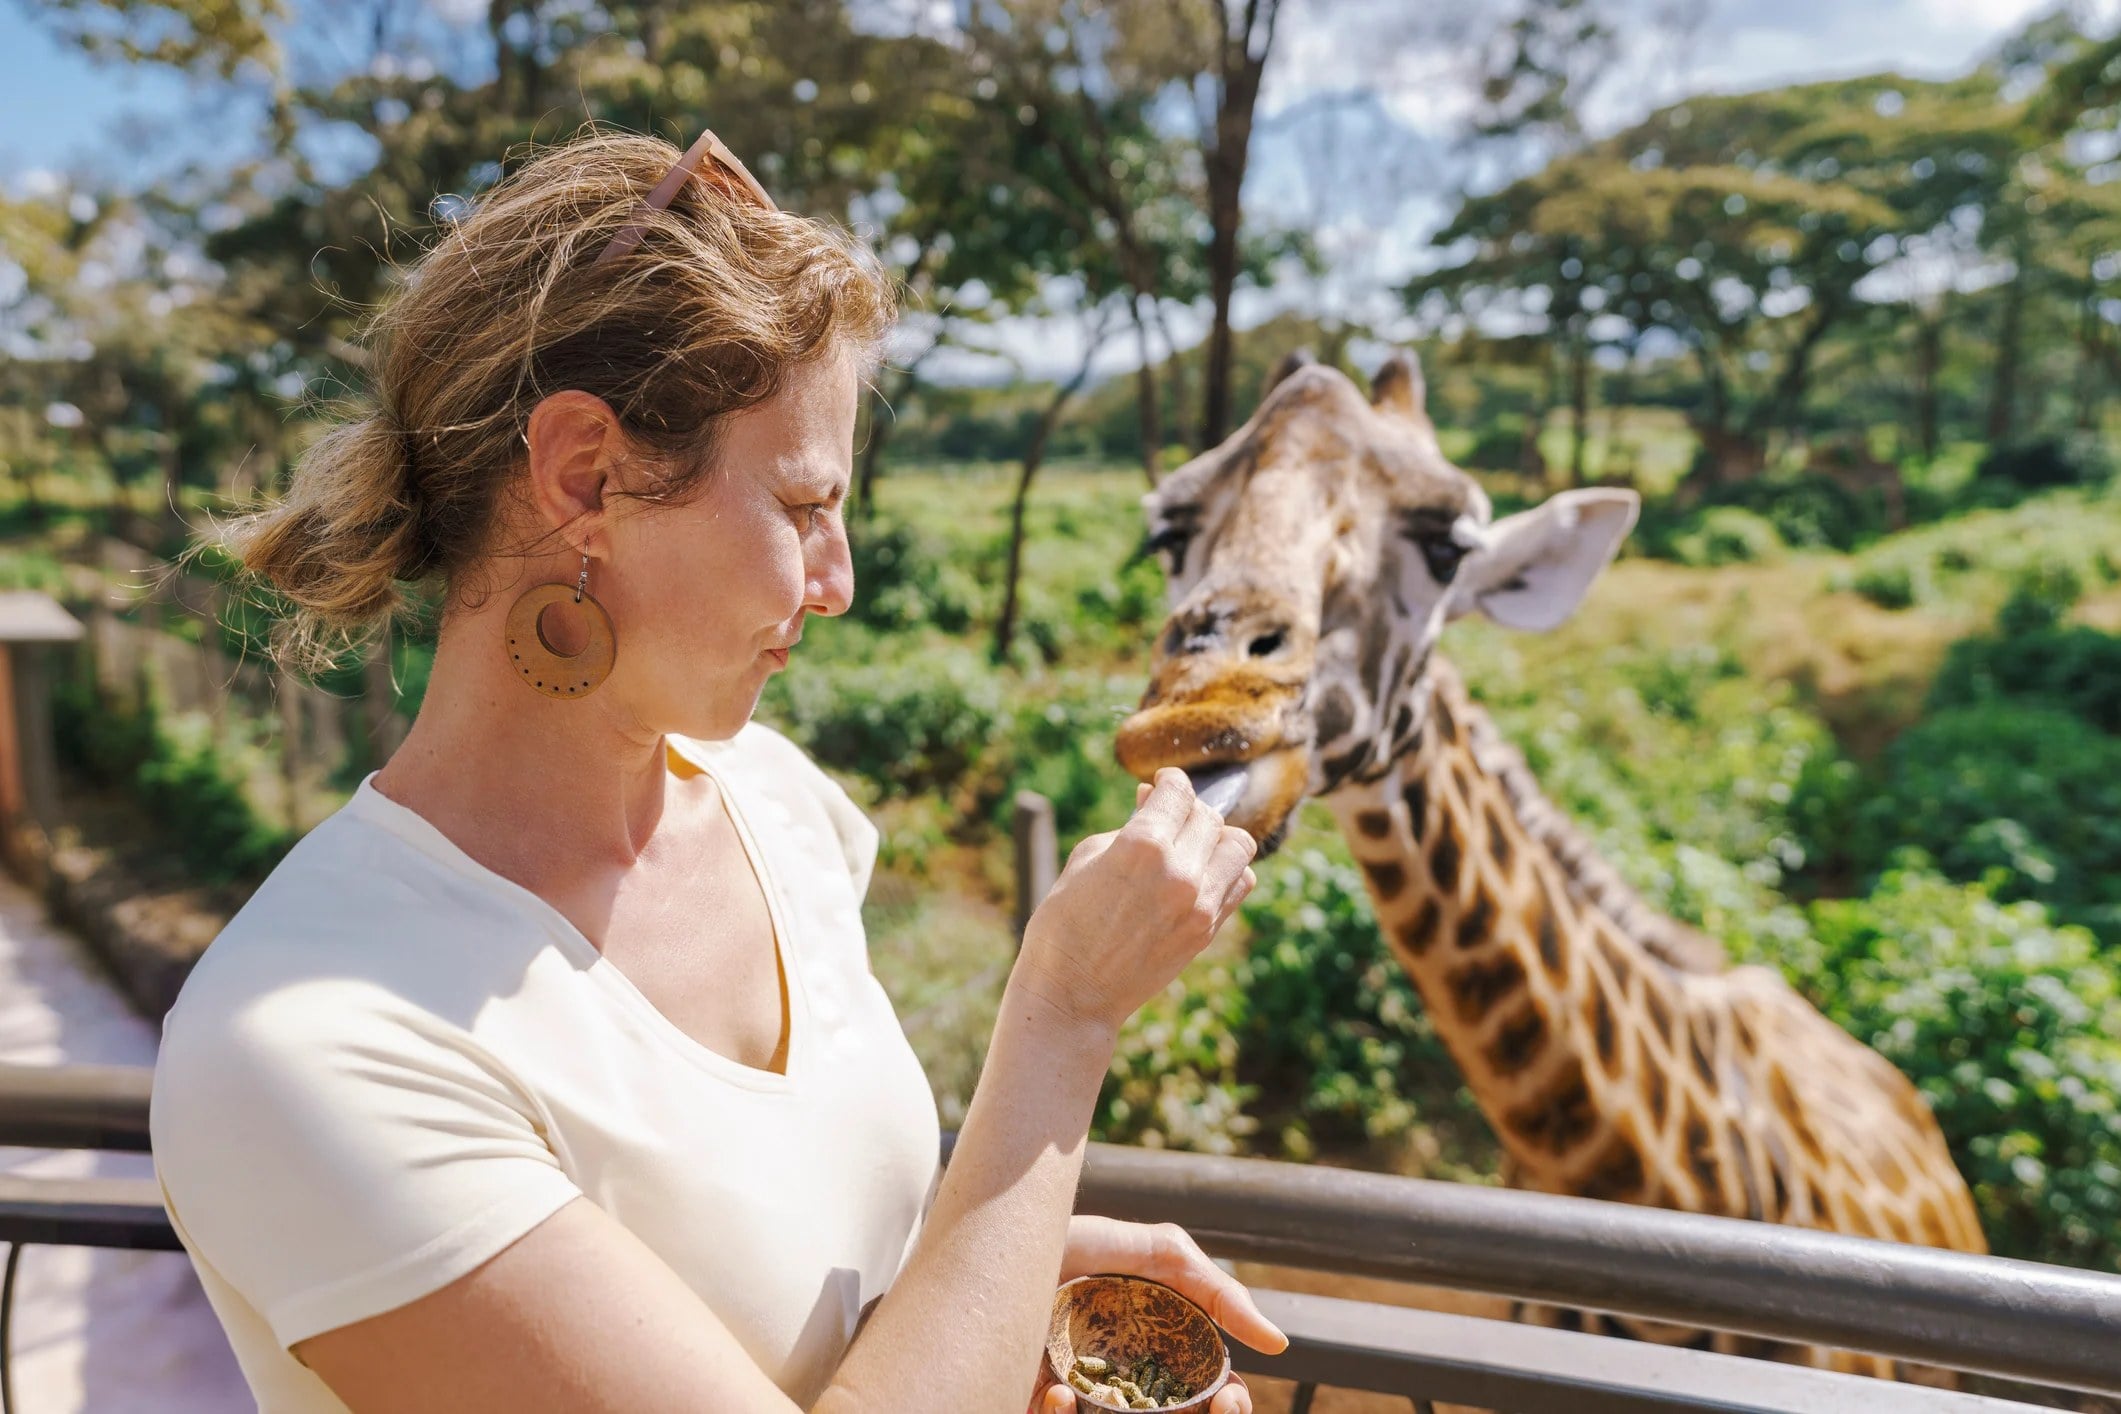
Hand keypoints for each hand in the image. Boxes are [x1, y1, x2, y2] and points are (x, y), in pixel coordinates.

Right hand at [1014, 769, 1257, 1035]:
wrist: (1075, 994)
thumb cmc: (1063, 924)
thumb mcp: (1086, 859)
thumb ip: (1128, 825)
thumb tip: (1154, 799)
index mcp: (1143, 845)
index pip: (1178, 792)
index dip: (1169, 782)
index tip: (1162, 785)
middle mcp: (1180, 870)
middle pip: (1208, 816)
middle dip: (1188, 809)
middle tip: (1168, 817)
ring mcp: (1199, 903)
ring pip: (1237, 845)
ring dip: (1216, 836)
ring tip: (1190, 845)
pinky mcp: (1208, 930)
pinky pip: (1240, 882)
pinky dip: (1227, 870)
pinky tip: (1199, 874)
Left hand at [1029, 1217, 1285, 1413]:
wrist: (997, 1234)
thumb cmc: (1071, 1240)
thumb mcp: (1152, 1252)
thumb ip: (1212, 1288)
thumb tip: (1277, 1343)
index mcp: (1149, 1357)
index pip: (1198, 1397)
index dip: (1224, 1405)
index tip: (1231, 1398)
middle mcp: (1114, 1385)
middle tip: (1214, 1408)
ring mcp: (1075, 1395)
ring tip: (1128, 1409)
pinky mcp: (1030, 1400)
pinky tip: (1058, 1394)